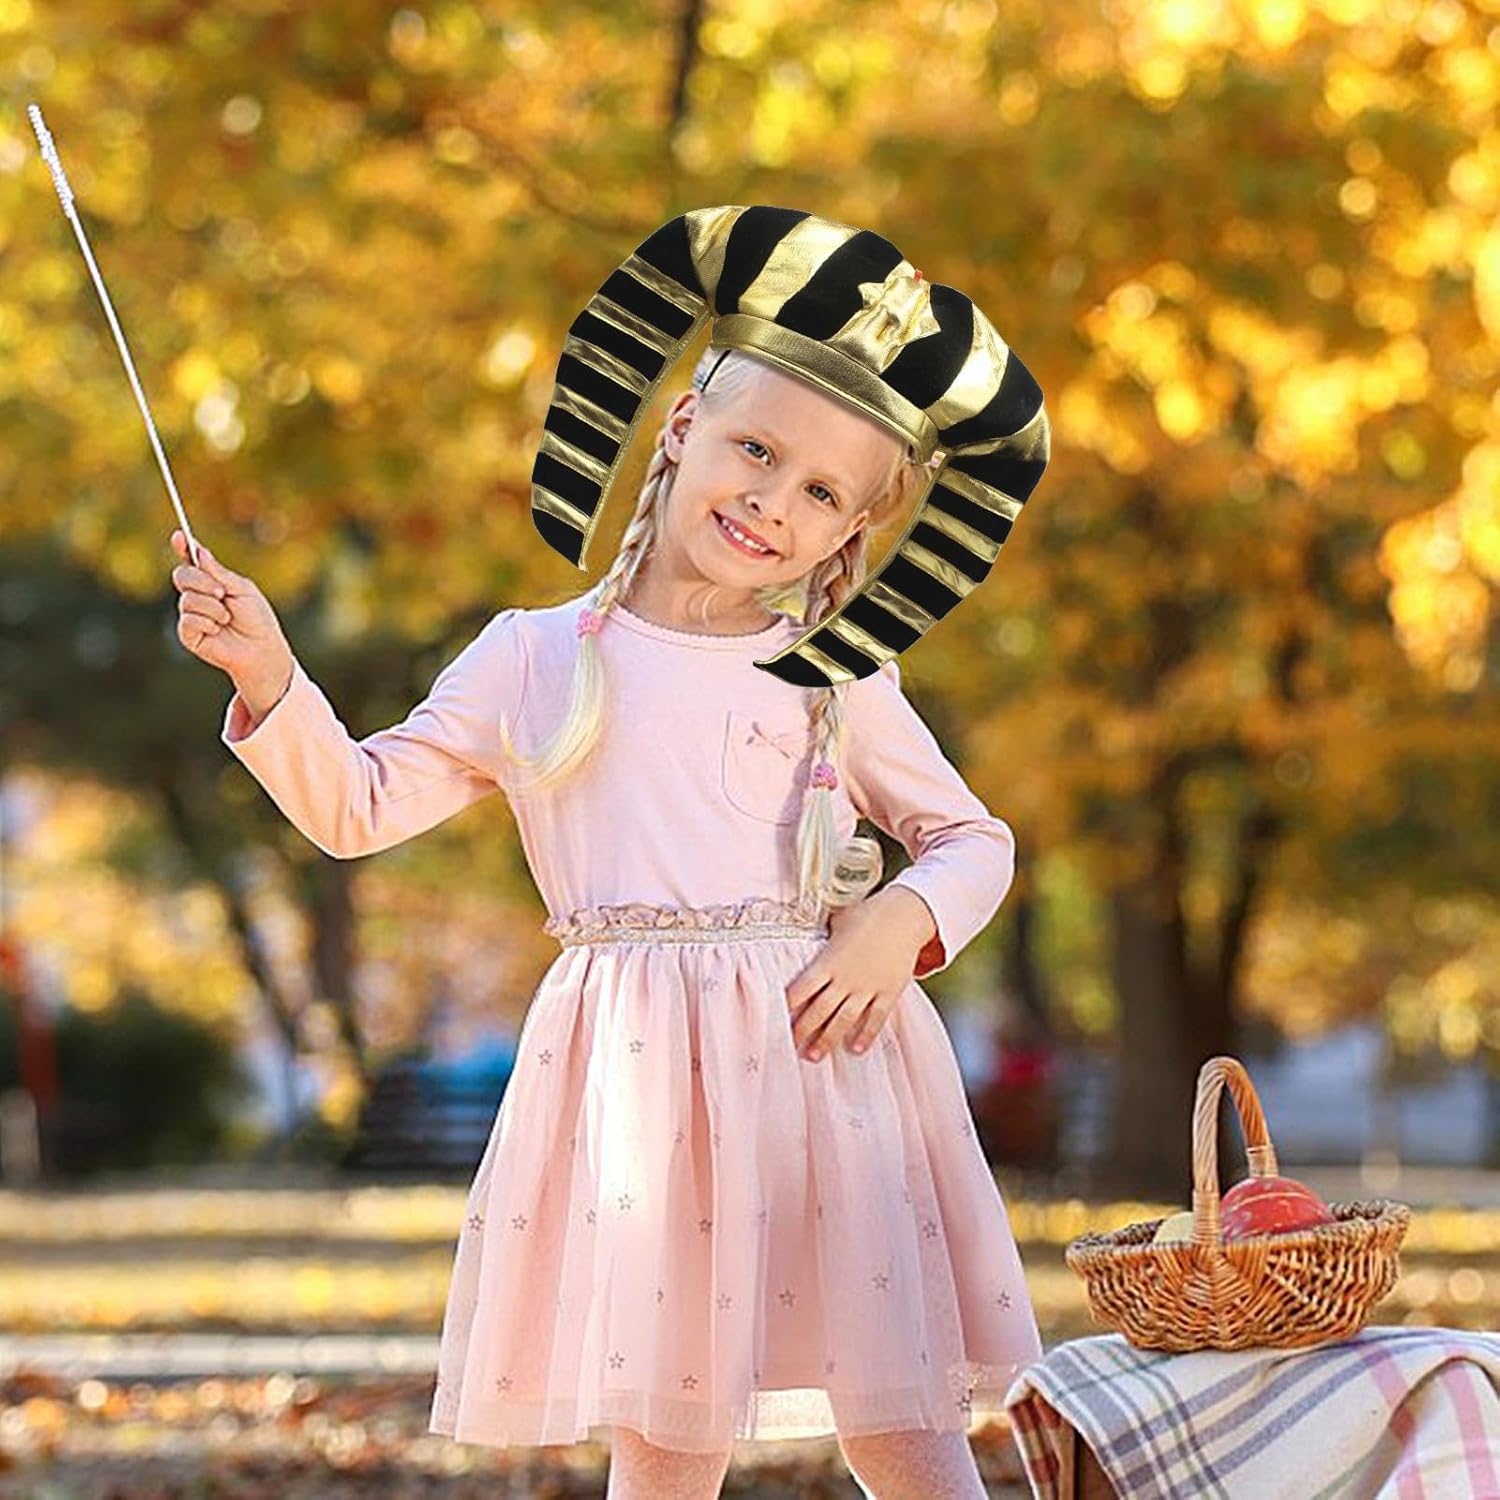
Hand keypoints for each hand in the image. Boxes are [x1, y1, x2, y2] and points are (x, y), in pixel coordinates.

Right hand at [168, 528, 292, 709]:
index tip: (179, 536)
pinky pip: (188, 619)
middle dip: (202, 581)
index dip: (183, 547)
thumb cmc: (257, 619)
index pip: (191, 561)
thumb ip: (219, 573)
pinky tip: (218, 630)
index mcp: (211, 581)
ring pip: (187, 599)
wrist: (261, 648)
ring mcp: (190, 614)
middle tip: (222, 593)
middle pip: (182, 575)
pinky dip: (207, 622)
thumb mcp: (242, 589)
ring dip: (212, 607)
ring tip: (227, 618)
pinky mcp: (188, 634)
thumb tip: (198, 552)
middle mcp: (197, 595)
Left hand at [786, 886, 934, 1061]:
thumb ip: (822, 934)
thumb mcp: (838, 921)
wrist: (904, 915)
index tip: (775, 1018)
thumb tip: (804, 929)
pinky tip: (856, 1049)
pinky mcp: (888, 993)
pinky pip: (876, 1019)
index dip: (787, 1005)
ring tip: (814, 1057)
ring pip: (844, 1020)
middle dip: (803, 1031)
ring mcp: (867, 988)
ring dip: (827, 1040)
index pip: (802, 988)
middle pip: (819, 1011)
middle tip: (789, 1046)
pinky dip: (866, 1035)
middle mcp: (845, 979)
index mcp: (828, 962)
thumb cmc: (868, 914)